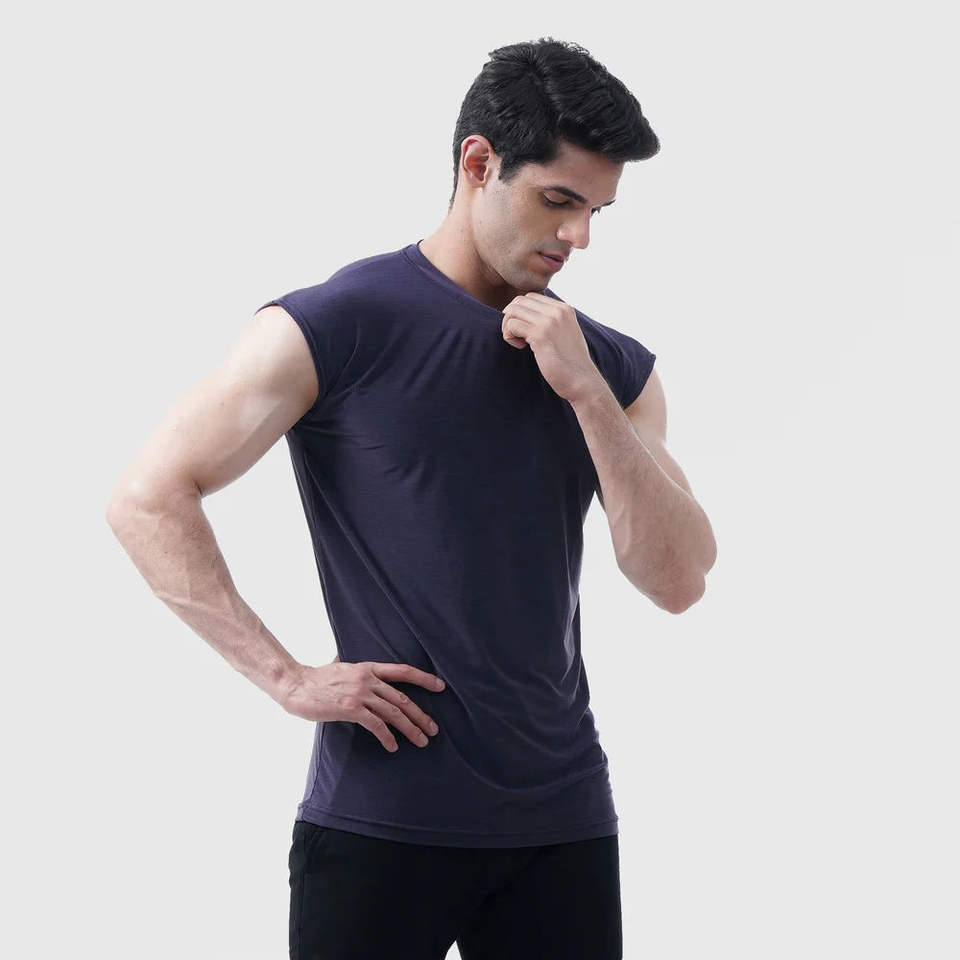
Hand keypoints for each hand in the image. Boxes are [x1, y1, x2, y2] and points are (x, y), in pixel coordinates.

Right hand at [281, 654, 444, 752]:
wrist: (296, 685)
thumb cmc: (316, 679)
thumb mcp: (341, 667)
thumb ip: (355, 669)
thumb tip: (353, 661)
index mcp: (369, 668)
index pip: (402, 671)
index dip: (423, 678)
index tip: (440, 686)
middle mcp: (368, 678)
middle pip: (402, 697)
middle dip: (420, 714)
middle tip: (433, 729)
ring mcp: (360, 693)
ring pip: (393, 711)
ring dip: (410, 728)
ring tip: (421, 741)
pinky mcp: (350, 708)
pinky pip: (375, 724)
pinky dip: (387, 736)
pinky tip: (393, 746)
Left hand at [501, 292, 605, 403]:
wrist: (582, 380)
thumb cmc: (571, 362)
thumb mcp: (566, 333)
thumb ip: (552, 321)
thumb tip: (527, 316)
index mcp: (564, 308)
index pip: (531, 297)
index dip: (522, 312)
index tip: (526, 330)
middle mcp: (557, 311)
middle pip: (519, 301)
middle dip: (512, 317)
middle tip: (518, 336)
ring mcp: (549, 322)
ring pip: (513, 310)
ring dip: (508, 326)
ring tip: (519, 342)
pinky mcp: (540, 335)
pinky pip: (512, 325)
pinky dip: (509, 336)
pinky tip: (520, 347)